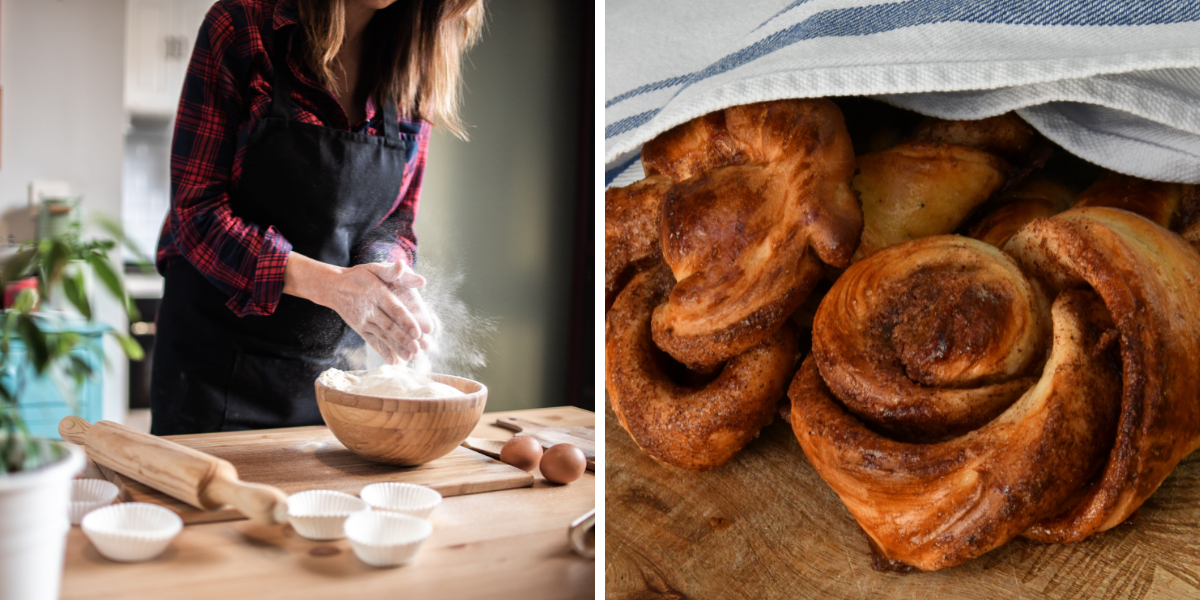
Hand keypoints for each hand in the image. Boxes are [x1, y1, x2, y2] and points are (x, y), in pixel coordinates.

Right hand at [283, 253, 434, 362]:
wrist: (333, 287)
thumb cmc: (359, 276)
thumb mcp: (374, 268)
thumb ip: (392, 270)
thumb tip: (407, 267)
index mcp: (378, 293)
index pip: (395, 309)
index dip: (406, 321)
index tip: (418, 332)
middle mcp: (370, 309)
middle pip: (389, 326)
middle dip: (404, 339)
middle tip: (418, 350)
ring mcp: (364, 321)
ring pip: (382, 336)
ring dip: (396, 348)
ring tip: (409, 358)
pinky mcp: (360, 328)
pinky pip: (372, 341)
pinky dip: (382, 351)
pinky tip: (393, 361)